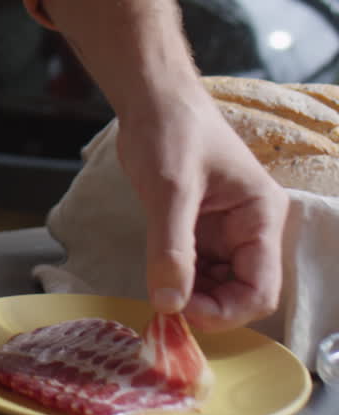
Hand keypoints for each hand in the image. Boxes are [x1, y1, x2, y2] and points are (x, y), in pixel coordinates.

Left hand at [114, 84, 287, 330]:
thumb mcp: (170, 190)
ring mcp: (224, 232)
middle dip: (207, 307)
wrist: (152, 100)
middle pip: (240, 293)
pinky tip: (156, 279)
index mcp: (260, 217)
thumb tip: (169, 303)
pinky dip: (178, 281)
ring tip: (156, 293)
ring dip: (190, 297)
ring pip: (216, 286)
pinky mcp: (199, 231)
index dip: (226, 311)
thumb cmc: (171, 132)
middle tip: (163, 309)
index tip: (182, 314)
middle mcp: (250, 230)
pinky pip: (196, 270)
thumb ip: (171, 249)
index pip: (262, 288)